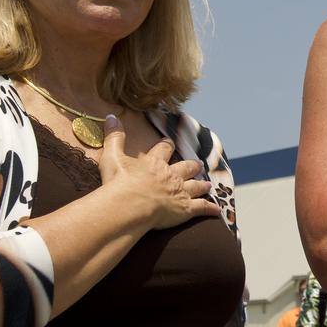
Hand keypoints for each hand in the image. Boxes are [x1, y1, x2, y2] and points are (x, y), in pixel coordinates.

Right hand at [97, 115, 219, 229]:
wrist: (129, 205)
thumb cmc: (119, 183)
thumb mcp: (112, 157)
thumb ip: (114, 137)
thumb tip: (110, 116)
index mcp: (155, 163)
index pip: (164, 150)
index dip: (166, 146)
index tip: (169, 143)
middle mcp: (171, 175)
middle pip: (185, 167)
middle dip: (191, 165)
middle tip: (198, 164)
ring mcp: (180, 192)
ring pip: (196, 186)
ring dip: (202, 185)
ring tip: (208, 185)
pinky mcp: (185, 209)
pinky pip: (202, 207)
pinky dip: (210, 208)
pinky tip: (217, 210)